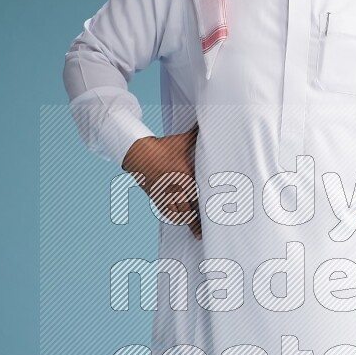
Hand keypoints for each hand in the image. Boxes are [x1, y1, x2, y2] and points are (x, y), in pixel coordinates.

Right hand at [121, 122, 201, 238]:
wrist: (138, 153)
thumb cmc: (163, 146)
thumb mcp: (181, 140)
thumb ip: (196, 134)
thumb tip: (208, 123)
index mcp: (185, 174)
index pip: (199, 194)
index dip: (208, 207)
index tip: (217, 216)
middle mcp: (175, 187)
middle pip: (189, 209)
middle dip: (198, 221)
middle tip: (208, 231)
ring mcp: (165, 193)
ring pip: (178, 213)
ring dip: (188, 221)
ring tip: (198, 231)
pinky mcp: (156, 197)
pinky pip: (166, 211)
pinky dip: (175, 217)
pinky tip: (182, 221)